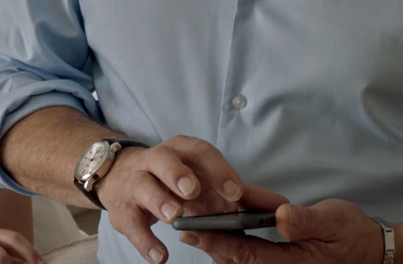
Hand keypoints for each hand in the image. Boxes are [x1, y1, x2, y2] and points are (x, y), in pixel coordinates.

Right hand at [96, 135, 288, 263]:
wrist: (120, 176)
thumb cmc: (173, 179)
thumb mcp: (203, 178)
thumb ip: (238, 192)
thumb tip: (282, 206)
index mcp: (181, 150)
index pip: (200, 152)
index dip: (217, 170)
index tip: (235, 192)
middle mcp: (156, 160)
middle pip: (165, 160)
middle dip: (178, 174)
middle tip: (192, 191)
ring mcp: (137, 182)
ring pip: (145, 186)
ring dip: (160, 201)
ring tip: (175, 217)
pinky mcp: (124, 209)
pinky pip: (133, 224)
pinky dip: (146, 242)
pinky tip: (160, 256)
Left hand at [180, 199, 384, 263]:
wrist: (368, 249)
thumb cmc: (351, 233)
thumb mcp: (334, 220)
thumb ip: (306, 220)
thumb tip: (280, 216)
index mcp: (290, 262)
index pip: (244, 254)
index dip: (216, 242)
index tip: (191, 230)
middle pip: (232, 258)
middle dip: (205, 240)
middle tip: (177, 220)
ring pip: (235, 257)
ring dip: (212, 239)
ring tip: (185, 218)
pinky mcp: (274, 259)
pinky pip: (244, 252)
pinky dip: (227, 238)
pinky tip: (210, 221)